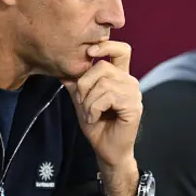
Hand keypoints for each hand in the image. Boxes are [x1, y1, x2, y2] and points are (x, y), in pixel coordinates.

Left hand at [62, 41, 141, 170]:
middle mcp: (129, 82)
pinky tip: (95, 118)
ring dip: (88, 101)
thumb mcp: (82, 99)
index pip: (121, 50)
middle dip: (84, 84)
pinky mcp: (134, 106)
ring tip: (89, 114)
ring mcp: (134, 93)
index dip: (107, 45)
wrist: (106, 150)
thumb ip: (76, 82)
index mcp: (120, 77)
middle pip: (103, 66)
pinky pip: (108, 97)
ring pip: (103, 83)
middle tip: (82, 101)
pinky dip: (94, 108)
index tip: (89, 52)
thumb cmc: (97, 125)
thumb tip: (61, 66)